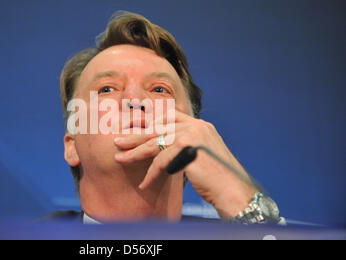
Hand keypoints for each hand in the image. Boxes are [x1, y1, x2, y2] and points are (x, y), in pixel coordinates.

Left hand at [114, 110, 257, 218]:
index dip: (151, 121)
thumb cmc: (218, 179)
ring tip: (120, 159)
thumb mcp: (202, 155)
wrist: (234, 191)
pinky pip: (161, 161)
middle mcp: (197, 126)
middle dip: (136, 136)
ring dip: (135, 153)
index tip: (135, 128)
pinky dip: (151, 174)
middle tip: (118, 142)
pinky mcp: (187, 148)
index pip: (170, 115)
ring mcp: (192, 135)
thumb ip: (187, 146)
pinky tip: (144, 183)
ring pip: (155, 142)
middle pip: (158, 128)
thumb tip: (166, 149)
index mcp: (201, 125)